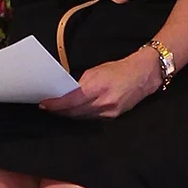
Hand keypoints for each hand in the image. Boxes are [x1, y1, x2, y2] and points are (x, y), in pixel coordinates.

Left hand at [40, 47, 161, 119]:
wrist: (143, 75)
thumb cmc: (119, 69)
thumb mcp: (96, 71)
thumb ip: (80, 84)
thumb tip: (65, 93)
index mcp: (98, 87)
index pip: (71, 101)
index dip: (56, 105)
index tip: (44, 104)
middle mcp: (104, 102)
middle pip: (74, 112)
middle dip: (59, 111)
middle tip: (47, 107)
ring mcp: (109, 112)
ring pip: (82, 117)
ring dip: (68, 114)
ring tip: (57, 110)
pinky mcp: (113, 117)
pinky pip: (91, 118)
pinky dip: (81, 115)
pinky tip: (74, 111)